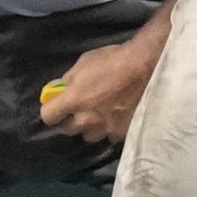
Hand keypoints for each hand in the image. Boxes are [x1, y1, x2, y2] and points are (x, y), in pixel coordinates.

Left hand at [39, 29, 167, 143]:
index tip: (56, 106)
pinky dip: (110, 128)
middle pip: (68, 130)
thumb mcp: (85, 62)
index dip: (50, 111)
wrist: (148, 68)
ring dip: (90, 127)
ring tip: (100, 115)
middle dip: (70, 120)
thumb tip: (59, 89)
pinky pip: (110, 135)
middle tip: (80, 109)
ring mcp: (105, 129)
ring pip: (89, 136)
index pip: (48, 116)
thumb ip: (69, 80)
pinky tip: (117, 116)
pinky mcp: (122, 134)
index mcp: (73, 101)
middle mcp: (87, 120)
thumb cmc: (114, 60)